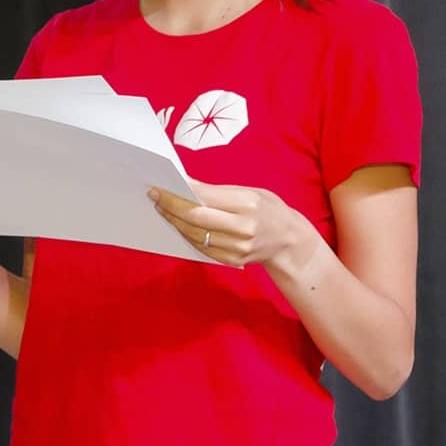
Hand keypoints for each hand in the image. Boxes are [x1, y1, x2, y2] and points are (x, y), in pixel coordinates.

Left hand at [148, 178, 319, 273]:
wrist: (290, 240)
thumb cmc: (268, 209)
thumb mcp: (251, 192)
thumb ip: (219, 191)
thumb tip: (186, 185)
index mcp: (248, 204)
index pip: (205, 198)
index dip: (179, 192)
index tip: (162, 184)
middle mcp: (244, 227)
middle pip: (195, 218)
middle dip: (170, 206)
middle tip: (155, 196)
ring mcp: (238, 247)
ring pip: (194, 234)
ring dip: (174, 221)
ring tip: (162, 208)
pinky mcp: (233, 260)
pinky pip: (201, 248)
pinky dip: (186, 235)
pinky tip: (177, 224)